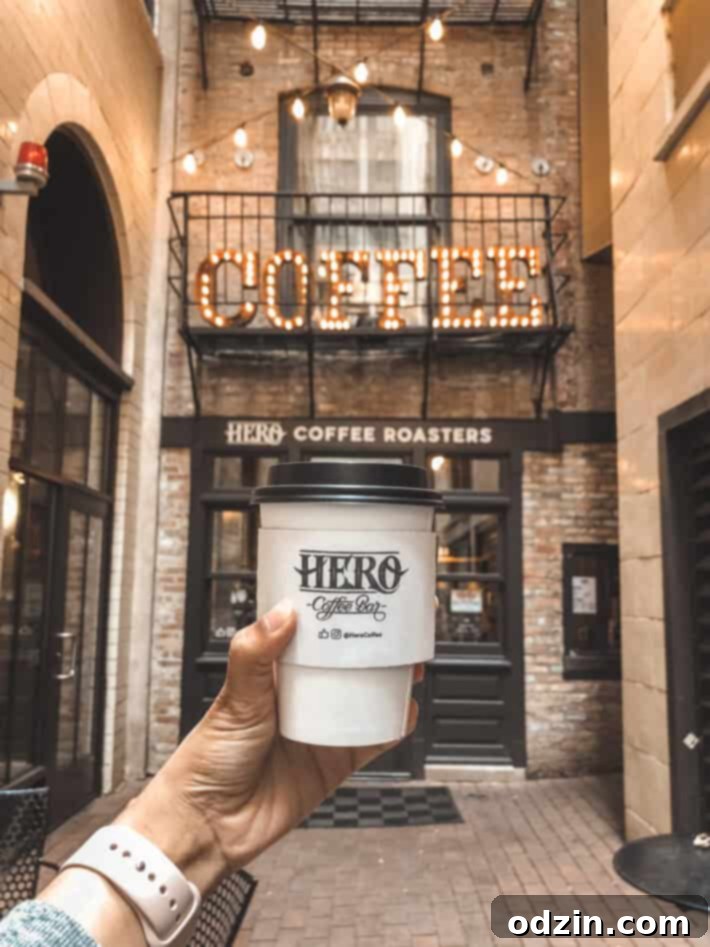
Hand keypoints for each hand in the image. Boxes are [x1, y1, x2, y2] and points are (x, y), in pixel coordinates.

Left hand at [118, 600, 421, 892]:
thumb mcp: (235, 698)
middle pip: (344, 661)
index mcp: (274, 672)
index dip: (331, 611)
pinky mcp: (335, 760)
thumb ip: (254, 654)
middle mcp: (300, 696)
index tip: (354, 588)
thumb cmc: (208, 759)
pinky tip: (406, 710)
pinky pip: (373, 739)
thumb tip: (283, 613)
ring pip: (365, 696)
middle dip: (371, 642)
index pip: (308, 632)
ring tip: (409, 662)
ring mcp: (320, 727)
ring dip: (389, 680)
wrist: (210, 824)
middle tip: (395, 622)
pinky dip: (393, 725)